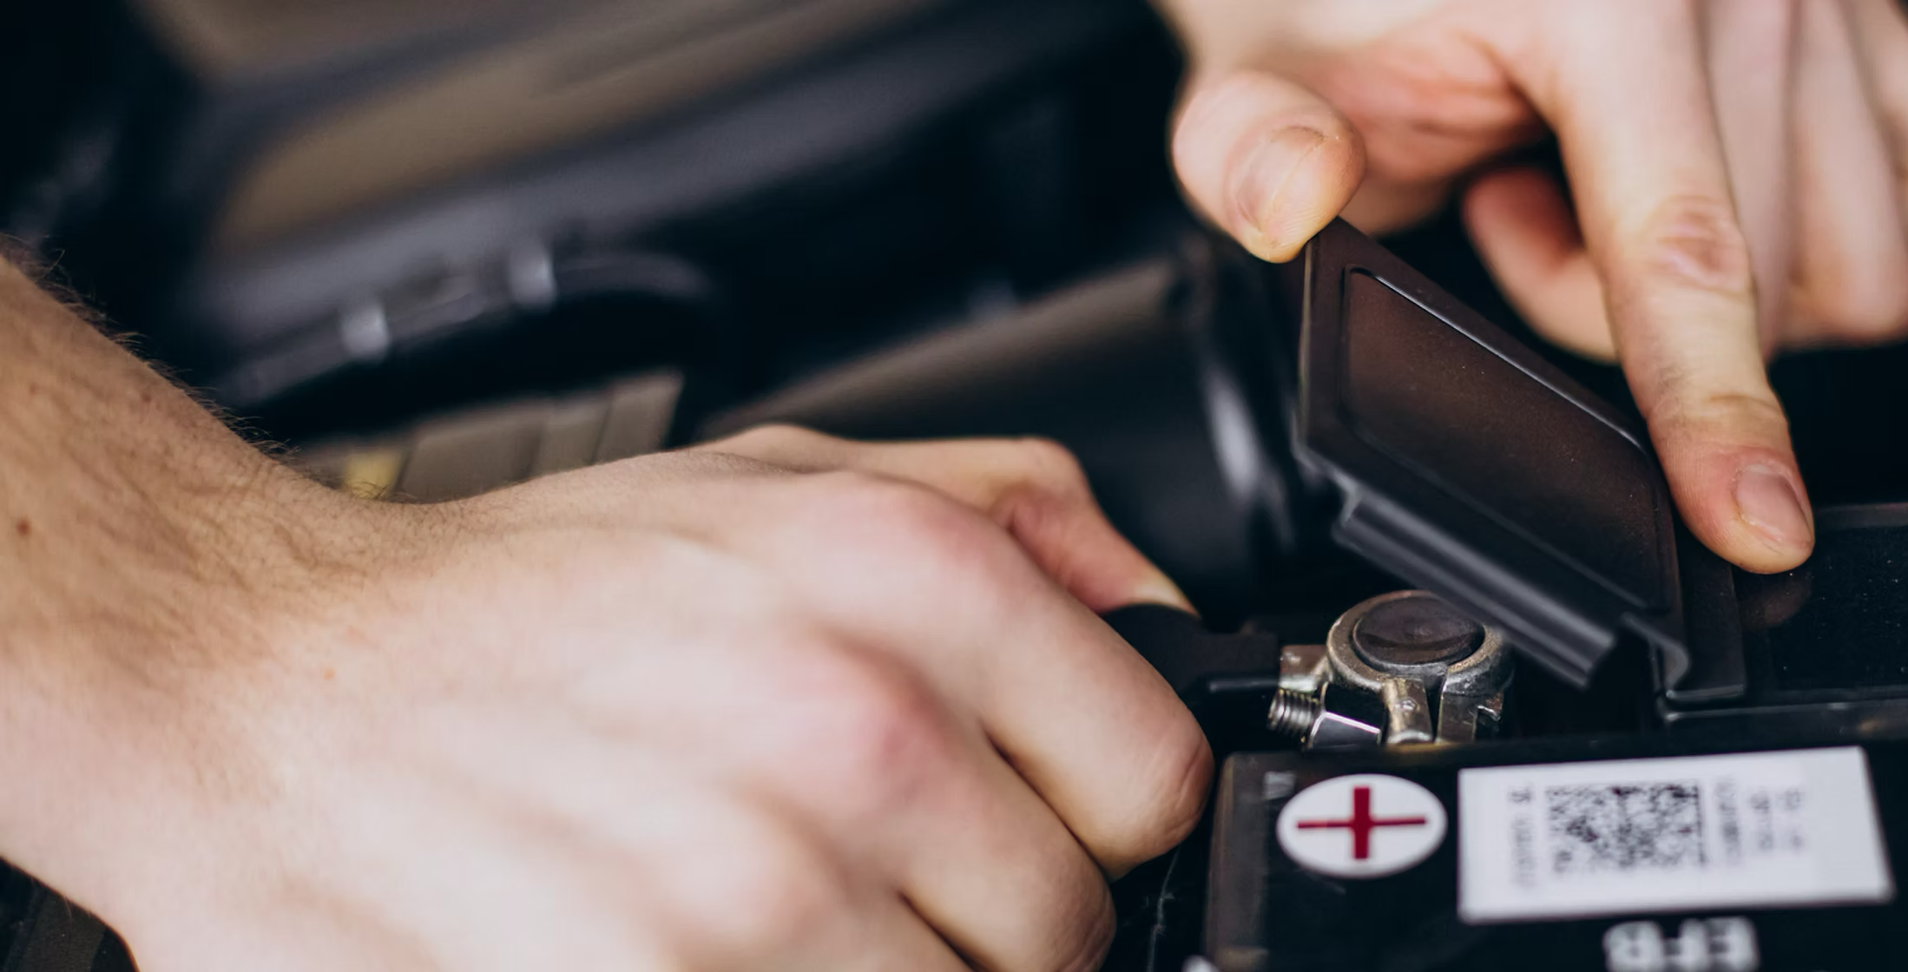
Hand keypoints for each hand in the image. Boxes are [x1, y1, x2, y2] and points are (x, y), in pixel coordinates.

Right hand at [0, 383, 1205, 967]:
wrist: (266, 692)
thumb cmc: (522, 601)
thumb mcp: (779, 479)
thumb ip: (1009, 521)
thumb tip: (1161, 615)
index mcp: (913, 581)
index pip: (1153, 779)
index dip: (1097, 813)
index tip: (1035, 817)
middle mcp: (860, 729)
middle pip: (1064, 922)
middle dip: (983, 909)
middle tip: (862, 863)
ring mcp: (767, 888)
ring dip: (884, 967)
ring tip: (770, 907)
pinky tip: (707, 943)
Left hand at [1162, 0, 1907, 571]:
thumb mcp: (1260, 74)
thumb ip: (1249, 148)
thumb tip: (1290, 195)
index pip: (1683, 251)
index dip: (1713, 411)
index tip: (1756, 524)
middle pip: (1767, 288)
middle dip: (1615, 307)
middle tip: (1504, 212)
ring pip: (1859, 265)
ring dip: (1722, 277)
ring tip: (1588, 183)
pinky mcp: (1888, 20)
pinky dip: (1813, 231)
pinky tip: (1692, 172)